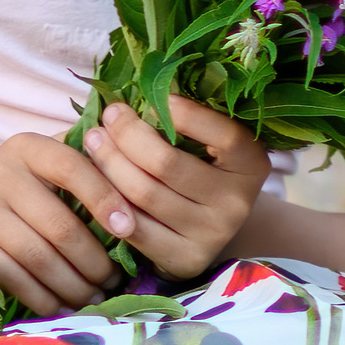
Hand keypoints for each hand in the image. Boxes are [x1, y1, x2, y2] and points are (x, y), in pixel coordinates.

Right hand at [0, 133, 132, 316]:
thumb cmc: (0, 190)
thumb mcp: (30, 166)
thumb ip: (76, 167)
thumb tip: (141, 186)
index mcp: (25, 147)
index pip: (73, 167)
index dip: (106, 198)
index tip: (129, 229)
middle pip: (60, 226)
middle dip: (95, 262)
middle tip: (113, 281)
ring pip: (39, 257)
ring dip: (73, 286)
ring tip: (92, 297)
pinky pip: (13, 277)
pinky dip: (42, 297)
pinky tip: (59, 305)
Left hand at [83, 96, 271, 280]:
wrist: (211, 226)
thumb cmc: (201, 166)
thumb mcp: (208, 141)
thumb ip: (186, 118)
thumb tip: (137, 85)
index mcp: (251, 163)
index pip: (223, 134)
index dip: (186, 113)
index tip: (155, 94)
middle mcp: (237, 202)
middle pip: (166, 163)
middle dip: (127, 134)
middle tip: (109, 115)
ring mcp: (212, 234)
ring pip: (143, 194)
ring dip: (108, 162)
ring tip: (93, 139)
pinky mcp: (185, 258)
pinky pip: (133, 228)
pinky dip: (108, 200)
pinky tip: (93, 180)